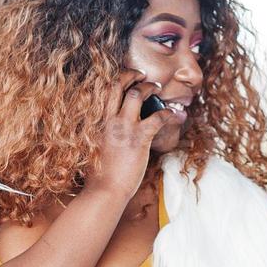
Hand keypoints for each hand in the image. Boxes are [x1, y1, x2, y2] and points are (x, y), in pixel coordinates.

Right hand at [83, 68, 182, 200]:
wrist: (104, 191)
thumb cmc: (99, 175)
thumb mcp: (94, 148)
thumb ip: (102, 135)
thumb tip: (110, 132)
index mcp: (96, 122)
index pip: (103, 91)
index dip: (116, 81)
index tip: (125, 79)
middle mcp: (107, 120)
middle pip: (117, 85)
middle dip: (131, 75)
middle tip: (141, 75)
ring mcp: (123, 128)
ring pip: (136, 94)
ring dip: (149, 87)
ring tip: (157, 88)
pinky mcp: (138, 138)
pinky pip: (157, 118)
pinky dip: (167, 113)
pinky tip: (172, 114)